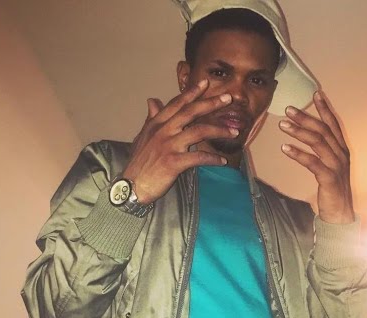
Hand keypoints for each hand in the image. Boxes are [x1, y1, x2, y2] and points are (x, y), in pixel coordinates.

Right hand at [122, 79, 239, 203]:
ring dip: (219, 131)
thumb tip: (151, 100)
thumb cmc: (139, 162)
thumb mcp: (143, 136)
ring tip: (234, 132)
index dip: (191, 93)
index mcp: (156, 123)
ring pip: (198, 132)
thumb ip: (151, 118)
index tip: (205, 83)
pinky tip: (222, 161)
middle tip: (228, 98)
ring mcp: (168, 146)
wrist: (132, 185)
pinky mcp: (173, 162)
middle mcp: (163, 131)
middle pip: (190, 112)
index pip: (176, 104)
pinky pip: (198, 157)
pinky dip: (212, 159)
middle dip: (210, 103)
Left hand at [279, 91, 354, 223]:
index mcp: (342, 149)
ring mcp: (337, 166)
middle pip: (322, 130)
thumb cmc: (332, 189)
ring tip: (283, 125)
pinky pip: (312, 162)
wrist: (340, 213)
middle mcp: (341, 154)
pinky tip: (284, 148)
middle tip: (288, 109)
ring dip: (299, 132)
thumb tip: (307, 135)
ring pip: (318, 143)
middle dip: (305, 117)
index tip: (315, 94)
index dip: (324, 108)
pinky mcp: (329, 178)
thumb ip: (322, 151)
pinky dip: (298, 154)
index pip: (333, 124)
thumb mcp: (329, 166)